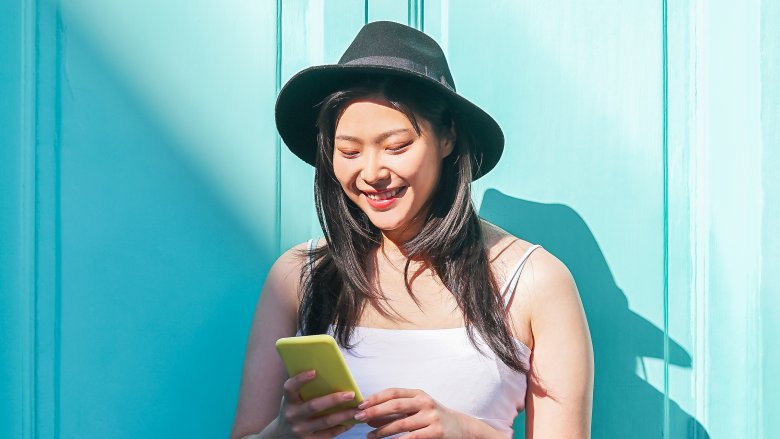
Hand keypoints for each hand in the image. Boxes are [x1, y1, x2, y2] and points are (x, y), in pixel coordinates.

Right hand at [274, 370, 359, 437]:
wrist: (283, 436)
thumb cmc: (294, 411)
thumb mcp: (293, 400)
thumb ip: (305, 389)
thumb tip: (328, 373)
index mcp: (288, 402)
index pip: (290, 388)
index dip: (300, 379)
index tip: (314, 371)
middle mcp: (292, 416)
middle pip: (314, 406)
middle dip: (334, 399)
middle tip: (351, 394)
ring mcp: (301, 430)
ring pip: (326, 421)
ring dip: (344, 414)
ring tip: (357, 408)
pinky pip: (329, 433)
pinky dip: (342, 427)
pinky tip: (352, 420)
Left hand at [354, 388, 471, 437]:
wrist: (460, 428)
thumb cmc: (433, 418)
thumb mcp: (416, 410)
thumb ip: (395, 413)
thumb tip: (369, 417)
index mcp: (418, 394)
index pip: (393, 392)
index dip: (376, 398)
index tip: (361, 404)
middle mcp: (425, 402)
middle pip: (395, 405)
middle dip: (375, 411)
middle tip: (359, 417)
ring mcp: (431, 416)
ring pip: (401, 423)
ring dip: (382, 431)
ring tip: (370, 436)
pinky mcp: (436, 431)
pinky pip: (412, 437)